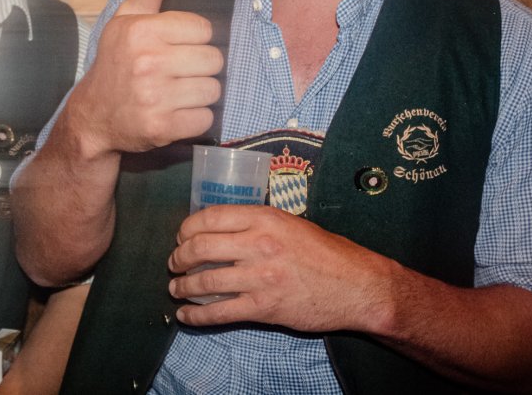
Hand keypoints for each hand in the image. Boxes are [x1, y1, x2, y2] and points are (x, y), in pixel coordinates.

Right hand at [65, 0, 223, 156]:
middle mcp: (148, 61)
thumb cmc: (116, 61)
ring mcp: (154, 96)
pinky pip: (205, 119)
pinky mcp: (162, 127)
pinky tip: (174, 113)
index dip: (193, 40)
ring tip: (176, 93)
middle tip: (176, 74)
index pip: (204, 29)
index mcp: (142, 31)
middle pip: (214, 60)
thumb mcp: (128, 18)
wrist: (93, 116)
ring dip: (199, 94)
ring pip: (213, 90)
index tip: (174, 49)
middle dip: (200, 68)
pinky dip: (194, 119)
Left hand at [166, 204, 391, 334]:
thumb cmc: (327, 253)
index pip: (209, 217)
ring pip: (205, 281)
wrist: (357, 286)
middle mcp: (258, 244)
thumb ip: (258, 224)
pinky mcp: (264, 307)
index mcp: (264, 218)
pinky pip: (219, 312)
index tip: (181, 237)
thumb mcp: (291, 224)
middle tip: (174, 263)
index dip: (187, 228)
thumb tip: (223, 230)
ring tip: (176, 289)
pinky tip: (186, 315)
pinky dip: (196, 315)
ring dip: (183, 287)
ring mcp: (260, 277)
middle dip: (179, 257)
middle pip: (200, 247)